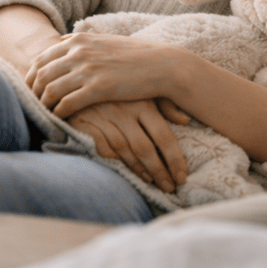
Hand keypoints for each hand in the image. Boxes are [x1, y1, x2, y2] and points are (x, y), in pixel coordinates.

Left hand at [25, 31, 184, 118]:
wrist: (164, 65)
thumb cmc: (137, 55)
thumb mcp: (106, 39)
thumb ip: (82, 40)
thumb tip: (61, 39)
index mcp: (79, 40)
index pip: (41, 58)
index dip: (31, 76)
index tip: (32, 89)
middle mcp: (80, 52)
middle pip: (41, 74)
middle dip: (33, 92)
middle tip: (33, 105)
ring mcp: (88, 70)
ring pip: (50, 90)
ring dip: (43, 105)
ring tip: (45, 114)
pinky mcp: (98, 88)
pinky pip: (66, 104)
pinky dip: (58, 113)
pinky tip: (60, 119)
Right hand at [67, 99, 191, 192]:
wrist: (80, 81)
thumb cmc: (119, 89)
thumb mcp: (144, 91)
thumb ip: (165, 106)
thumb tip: (186, 120)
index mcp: (144, 103)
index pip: (164, 136)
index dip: (174, 159)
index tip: (182, 176)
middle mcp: (126, 111)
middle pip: (145, 148)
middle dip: (159, 171)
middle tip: (170, 187)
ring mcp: (105, 118)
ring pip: (125, 151)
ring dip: (139, 169)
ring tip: (152, 181)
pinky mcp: (86, 125)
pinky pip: (103, 149)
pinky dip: (116, 161)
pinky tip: (126, 170)